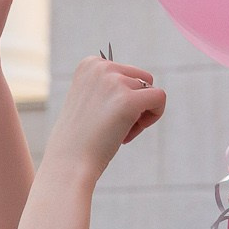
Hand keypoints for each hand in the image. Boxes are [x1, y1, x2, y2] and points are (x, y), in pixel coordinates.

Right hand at [43, 56, 166, 180]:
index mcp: (89, 64)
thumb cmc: (79, 138)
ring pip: (150, 90)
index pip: (126, 72)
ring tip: (117, 132)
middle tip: (114, 127)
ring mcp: (114, 81)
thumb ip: (108, 86)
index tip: (105, 115)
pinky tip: (130, 133)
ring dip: (140, 114)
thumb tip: (142, 82)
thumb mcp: (89, 101)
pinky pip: (160, 98)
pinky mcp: (128, 99)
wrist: (68, 164)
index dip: (123, 96)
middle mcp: (101, 67)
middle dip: (135, 103)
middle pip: (141, 79)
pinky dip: (154, 116)